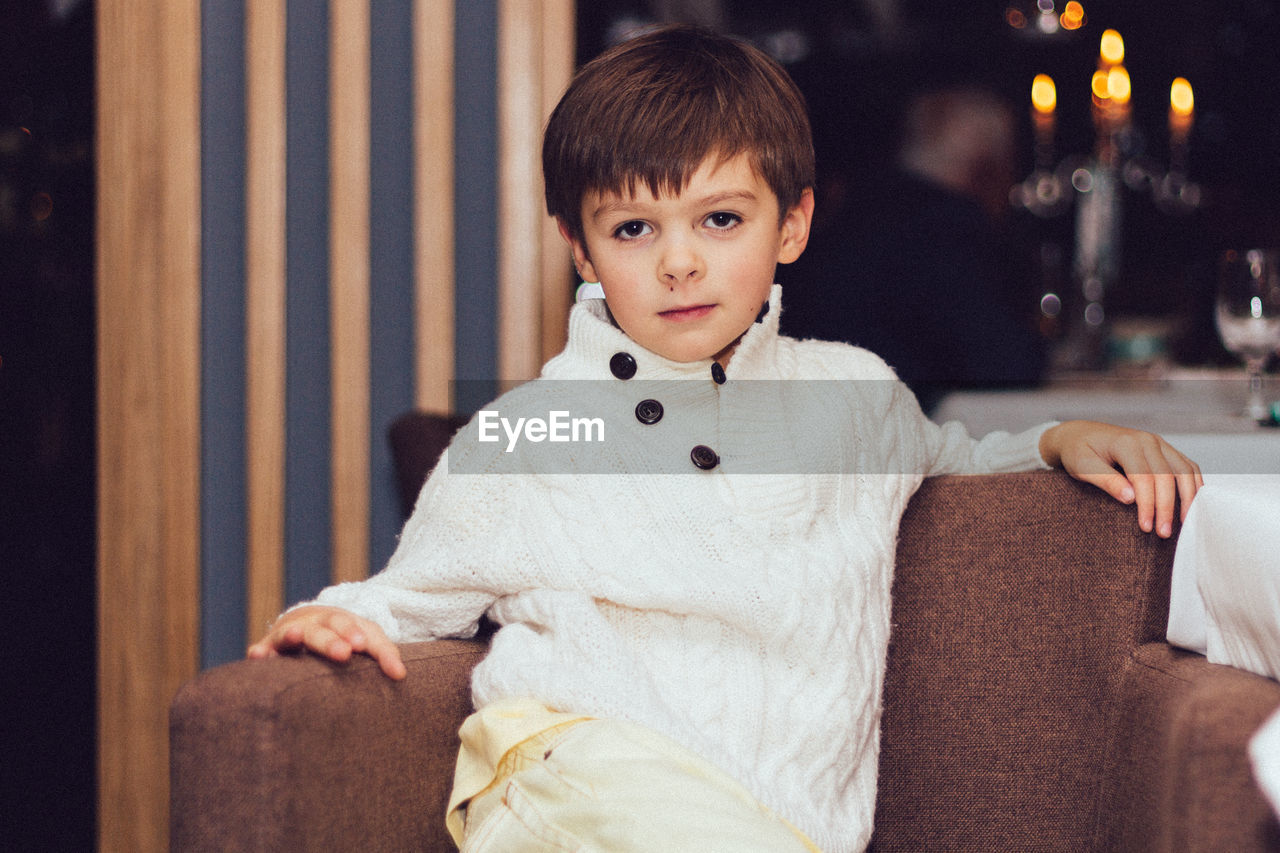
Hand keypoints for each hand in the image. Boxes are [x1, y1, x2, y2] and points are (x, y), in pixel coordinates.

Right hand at [247, 605, 406, 679]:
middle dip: (332, 639)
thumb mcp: (367, 640)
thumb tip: (401, 675)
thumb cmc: (345, 636)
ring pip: (291, 634)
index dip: (356, 634)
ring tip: (294, 634)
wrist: (308, 620)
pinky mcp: (269, 648)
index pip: (351, 626)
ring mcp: (289, 634)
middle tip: (344, 652)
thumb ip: (385, 654)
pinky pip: (263, 649)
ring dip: (293, 634)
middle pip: (322, 629)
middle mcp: (313, 623)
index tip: (361, 646)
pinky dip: (260, 651)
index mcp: (340, 620)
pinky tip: (257, 655)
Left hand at [1039, 420, 1202, 538]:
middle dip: (1167, 507)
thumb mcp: (1082, 466)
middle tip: (1163, 534)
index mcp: (1126, 443)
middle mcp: (1147, 440)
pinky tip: (1192, 504)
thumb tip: (1130, 498)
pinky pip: (1187, 467)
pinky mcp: (1164, 450)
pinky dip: (1194, 485)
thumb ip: (1105, 480)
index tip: (1146, 527)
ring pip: (1184, 471)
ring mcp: (1159, 444)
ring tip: (1184, 523)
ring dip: (1188, 498)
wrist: (1081, 434)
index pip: (1144, 477)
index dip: (1147, 504)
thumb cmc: (1078, 451)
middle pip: (1167, 476)